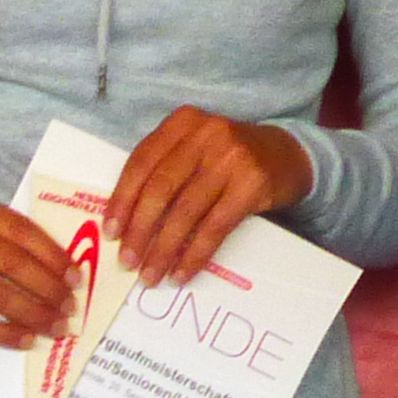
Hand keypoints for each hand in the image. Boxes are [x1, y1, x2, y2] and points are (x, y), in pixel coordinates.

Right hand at [0, 191, 77, 343]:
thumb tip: (57, 265)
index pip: (20, 229)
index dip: (53, 255)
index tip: (76, 275)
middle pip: (14, 263)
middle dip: (50, 288)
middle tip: (71, 306)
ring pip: (0, 293)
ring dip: (35, 313)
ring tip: (57, 326)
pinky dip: (6, 332)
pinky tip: (26, 339)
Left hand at [108, 108, 313, 285]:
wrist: (287, 155)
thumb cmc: (227, 158)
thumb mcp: (194, 148)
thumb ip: (163, 170)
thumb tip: (124, 224)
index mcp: (182, 122)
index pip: (141, 163)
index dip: (122, 200)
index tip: (110, 232)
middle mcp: (205, 134)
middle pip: (160, 189)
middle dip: (139, 230)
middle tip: (127, 261)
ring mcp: (231, 158)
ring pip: (185, 212)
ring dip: (163, 250)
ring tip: (150, 275)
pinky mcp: (252, 184)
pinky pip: (214, 227)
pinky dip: (194, 254)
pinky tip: (182, 273)